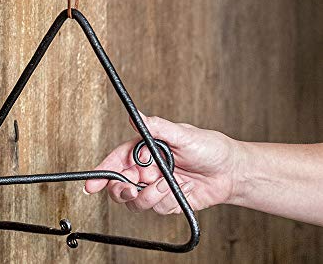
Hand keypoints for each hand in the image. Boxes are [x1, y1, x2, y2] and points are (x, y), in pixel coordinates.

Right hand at [84, 113, 243, 214]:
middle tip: (134, 188)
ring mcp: (156, 186)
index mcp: (145, 149)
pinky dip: (166, 202)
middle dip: (122, 189)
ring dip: (149, 196)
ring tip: (167, 185)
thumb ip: (156, 127)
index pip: (117, 160)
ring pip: (135, 200)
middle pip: (120, 184)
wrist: (231, 172)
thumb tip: (135, 115)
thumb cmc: (209, 147)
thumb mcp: (182, 134)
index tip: (92, 184)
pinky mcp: (167, 201)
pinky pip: (156, 208)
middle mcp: (147, 168)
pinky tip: (179, 190)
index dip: (103, 172)